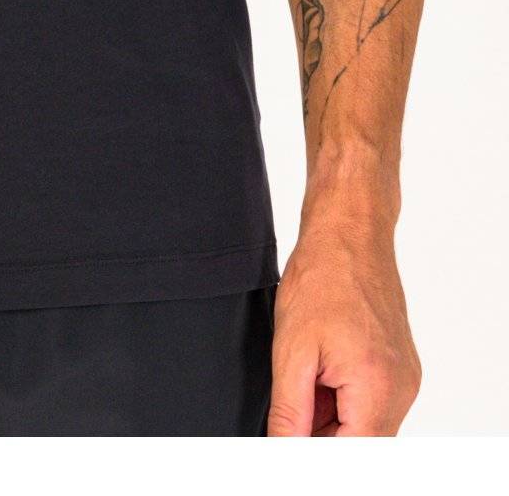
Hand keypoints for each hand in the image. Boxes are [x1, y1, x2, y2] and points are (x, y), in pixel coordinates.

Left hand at [267, 214, 421, 434]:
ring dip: (331, 416)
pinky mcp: (400, 367)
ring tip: (306, 373)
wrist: (349, 231)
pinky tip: (321, 367)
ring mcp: (404, 378)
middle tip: (290, 403)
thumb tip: (282, 450)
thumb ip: (290, 412)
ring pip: (365, 425)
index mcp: (378, 388)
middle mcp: (401, 389)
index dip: (314, 453)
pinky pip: (372, 403)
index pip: (352, 456)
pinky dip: (344, 398)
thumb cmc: (322, 276)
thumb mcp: (291, 350)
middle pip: (361, 444)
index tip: (288, 437)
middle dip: (321, 434)